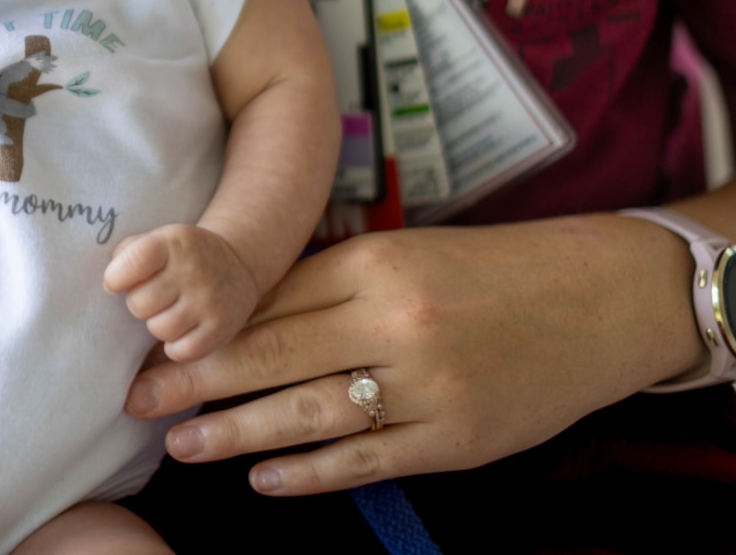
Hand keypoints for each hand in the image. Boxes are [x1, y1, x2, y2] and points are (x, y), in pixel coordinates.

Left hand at [104, 224, 260, 362]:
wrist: (235, 263)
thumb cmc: (181, 255)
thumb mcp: (158, 239)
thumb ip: (128, 254)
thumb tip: (109, 282)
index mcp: (173, 243)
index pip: (135, 261)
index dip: (116, 276)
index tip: (115, 283)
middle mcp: (193, 271)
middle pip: (140, 303)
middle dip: (140, 302)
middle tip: (153, 296)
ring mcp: (209, 301)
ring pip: (159, 329)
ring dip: (157, 323)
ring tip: (169, 310)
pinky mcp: (220, 329)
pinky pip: (180, 351)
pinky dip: (176, 345)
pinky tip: (182, 329)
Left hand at [122, 216, 702, 494]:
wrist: (599, 300)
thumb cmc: (487, 272)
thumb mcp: (403, 254)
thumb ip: (326, 282)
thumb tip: (237, 312)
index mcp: (375, 266)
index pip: (268, 302)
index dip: (202, 328)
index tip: (145, 342)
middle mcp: (395, 322)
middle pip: (271, 356)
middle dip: (194, 380)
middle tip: (136, 399)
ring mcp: (427, 386)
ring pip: (308, 415)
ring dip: (235, 433)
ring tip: (181, 444)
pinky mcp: (456, 439)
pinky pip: (366, 461)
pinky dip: (309, 474)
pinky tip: (263, 481)